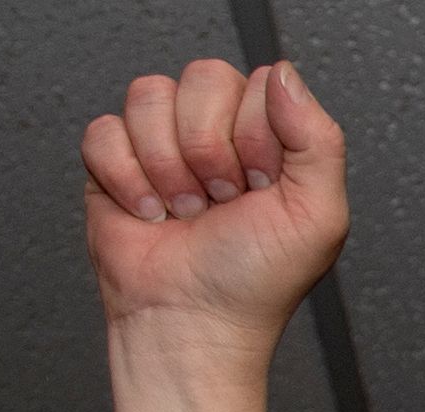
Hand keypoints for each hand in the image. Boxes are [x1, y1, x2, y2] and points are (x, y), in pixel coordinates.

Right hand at [83, 58, 349, 364]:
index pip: (258, 84)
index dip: (256, 135)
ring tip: (187, 210)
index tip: (261, 187)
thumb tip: (283, 74)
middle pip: (203, 78)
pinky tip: (150, 212)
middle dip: (212, 150)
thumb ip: (319, 139)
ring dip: (170, 166)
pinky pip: (105, 130)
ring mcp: (162, 143)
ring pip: (149, 95)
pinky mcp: (113, 161)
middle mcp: (217, 133)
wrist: (193, 325)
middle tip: (222, 200)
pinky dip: (127, 179)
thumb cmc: (255, 283)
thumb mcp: (318, 216)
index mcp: (270, 139)